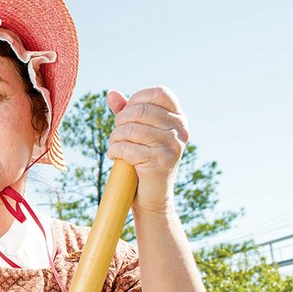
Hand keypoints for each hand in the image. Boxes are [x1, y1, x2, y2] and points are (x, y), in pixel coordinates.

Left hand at [106, 87, 188, 215]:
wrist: (152, 198)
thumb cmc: (143, 162)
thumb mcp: (137, 133)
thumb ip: (127, 112)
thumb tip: (111, 93)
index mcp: (178, 118)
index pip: (158, 93)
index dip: (136, 100)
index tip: (126, 116)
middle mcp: (180, 129)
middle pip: (140, 110)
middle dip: (120, 122)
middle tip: (116, 135)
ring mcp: (173, 145)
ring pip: (131, 129)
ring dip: (115, 139)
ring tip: (115, 148)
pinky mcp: (161, 161)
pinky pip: (128, 148)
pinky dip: (115, 151)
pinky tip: (116, 157)